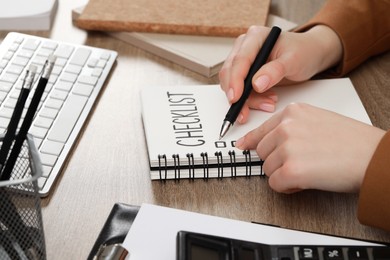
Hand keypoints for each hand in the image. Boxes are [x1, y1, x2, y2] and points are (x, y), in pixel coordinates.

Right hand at [219, 25, 341, 123]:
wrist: (311, 55)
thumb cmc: (304, 52)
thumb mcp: (294, 60)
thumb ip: (275, 70)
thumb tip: (256, 84)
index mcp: (255, 37)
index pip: (239, 60)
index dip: (235, 80)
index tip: (236, 98)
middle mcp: (245, 47)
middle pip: (230, 73)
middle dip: (237, 95)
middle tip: (244, 113)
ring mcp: (244, 61)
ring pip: (232, 84)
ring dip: (246, 100)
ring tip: (268, 104)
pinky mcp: (246, 73)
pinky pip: (240, 90)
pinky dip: (250, 100)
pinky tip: (266, 102)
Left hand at [235, 103, 385, 192]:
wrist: (373, 156)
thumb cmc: (352, 142)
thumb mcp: (317, 121)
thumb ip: (292, 128)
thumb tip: (268, 142)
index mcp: (293, 112)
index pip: (261, 130)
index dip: (251, 142)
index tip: (243, 146)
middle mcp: (287, 126)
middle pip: (262, 152)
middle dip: (277, 162)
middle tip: (300, 164)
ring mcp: (287, 147)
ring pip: (267, 169)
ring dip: (283, 175)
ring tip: (308, 171)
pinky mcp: (291, 169)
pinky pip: (275, 184)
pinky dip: (287, 188)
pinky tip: (305, 181)